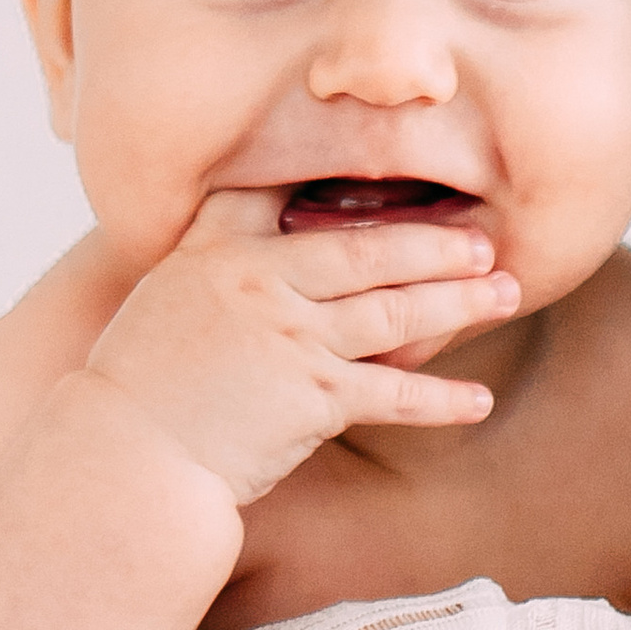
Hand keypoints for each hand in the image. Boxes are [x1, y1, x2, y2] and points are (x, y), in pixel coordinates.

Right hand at [81, 191, 519, 508]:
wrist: (124, 457)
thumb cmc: (135, 391)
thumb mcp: (162, 305)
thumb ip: (210, 273)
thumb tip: (255, 268)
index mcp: (214, 249)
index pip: (287, 195)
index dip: (347, 184)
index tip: (401, 172)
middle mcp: (259, 280)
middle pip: (368, 249)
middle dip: (435, 244)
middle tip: (485, 242)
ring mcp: (290, 336)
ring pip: (396, 309)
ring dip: (459, 303)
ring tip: (506, 294)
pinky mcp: (313, 397)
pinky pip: (393, 392)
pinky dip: (440, 400)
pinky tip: (477, 402)